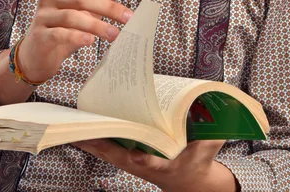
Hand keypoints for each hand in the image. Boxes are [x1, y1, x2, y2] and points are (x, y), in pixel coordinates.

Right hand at [17, 0, 130, 82]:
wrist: (36, 57)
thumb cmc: (63, 30)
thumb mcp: (84, 12)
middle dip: (107, 7)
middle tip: (128, 17)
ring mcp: (43, 17)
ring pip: (72, 17)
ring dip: (96, 25)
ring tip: (115, 34)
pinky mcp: (40, 36)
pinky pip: (59, 34)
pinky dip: (76, 37)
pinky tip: (90, 41)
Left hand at [73, 139, 238, 191]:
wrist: (189, 184)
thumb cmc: (198, 164)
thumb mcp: (208, 150)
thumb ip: (212, 133)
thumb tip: (216, 105)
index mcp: (164, 166)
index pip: (152, 163)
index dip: (144, 160)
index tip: (137, 155)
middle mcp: (144, 166)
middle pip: (118, 156)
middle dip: (100, 144)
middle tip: (83, 130)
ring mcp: (133, 164)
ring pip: (108, 154)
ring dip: (91, 142)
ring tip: (73, 128)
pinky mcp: (128, 160)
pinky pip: (108, 150)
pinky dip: (96, 141)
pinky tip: (84, 130)